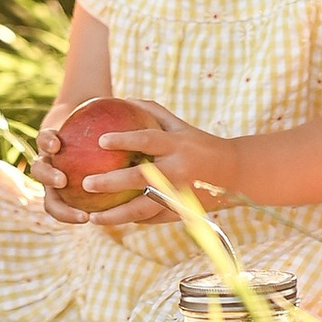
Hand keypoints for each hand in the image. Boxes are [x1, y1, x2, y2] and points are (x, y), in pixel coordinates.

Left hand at [34, 105, 216, 231]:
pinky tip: (113, 221)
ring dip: (115, 215)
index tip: (100, 140)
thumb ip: (153, 113)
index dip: (124, 139)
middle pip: (140, 179)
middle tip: (86, 183)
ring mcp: (179, 195)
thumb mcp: (181, 126)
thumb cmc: (201, 144)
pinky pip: (151, 219)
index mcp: (178, 145)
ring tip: (92, 217)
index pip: (148, 140)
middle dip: (111, 183)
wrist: (235, 174)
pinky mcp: (181, 213)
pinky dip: (132, 220)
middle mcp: (178, 170)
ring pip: (142, 209)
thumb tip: (121, 100)